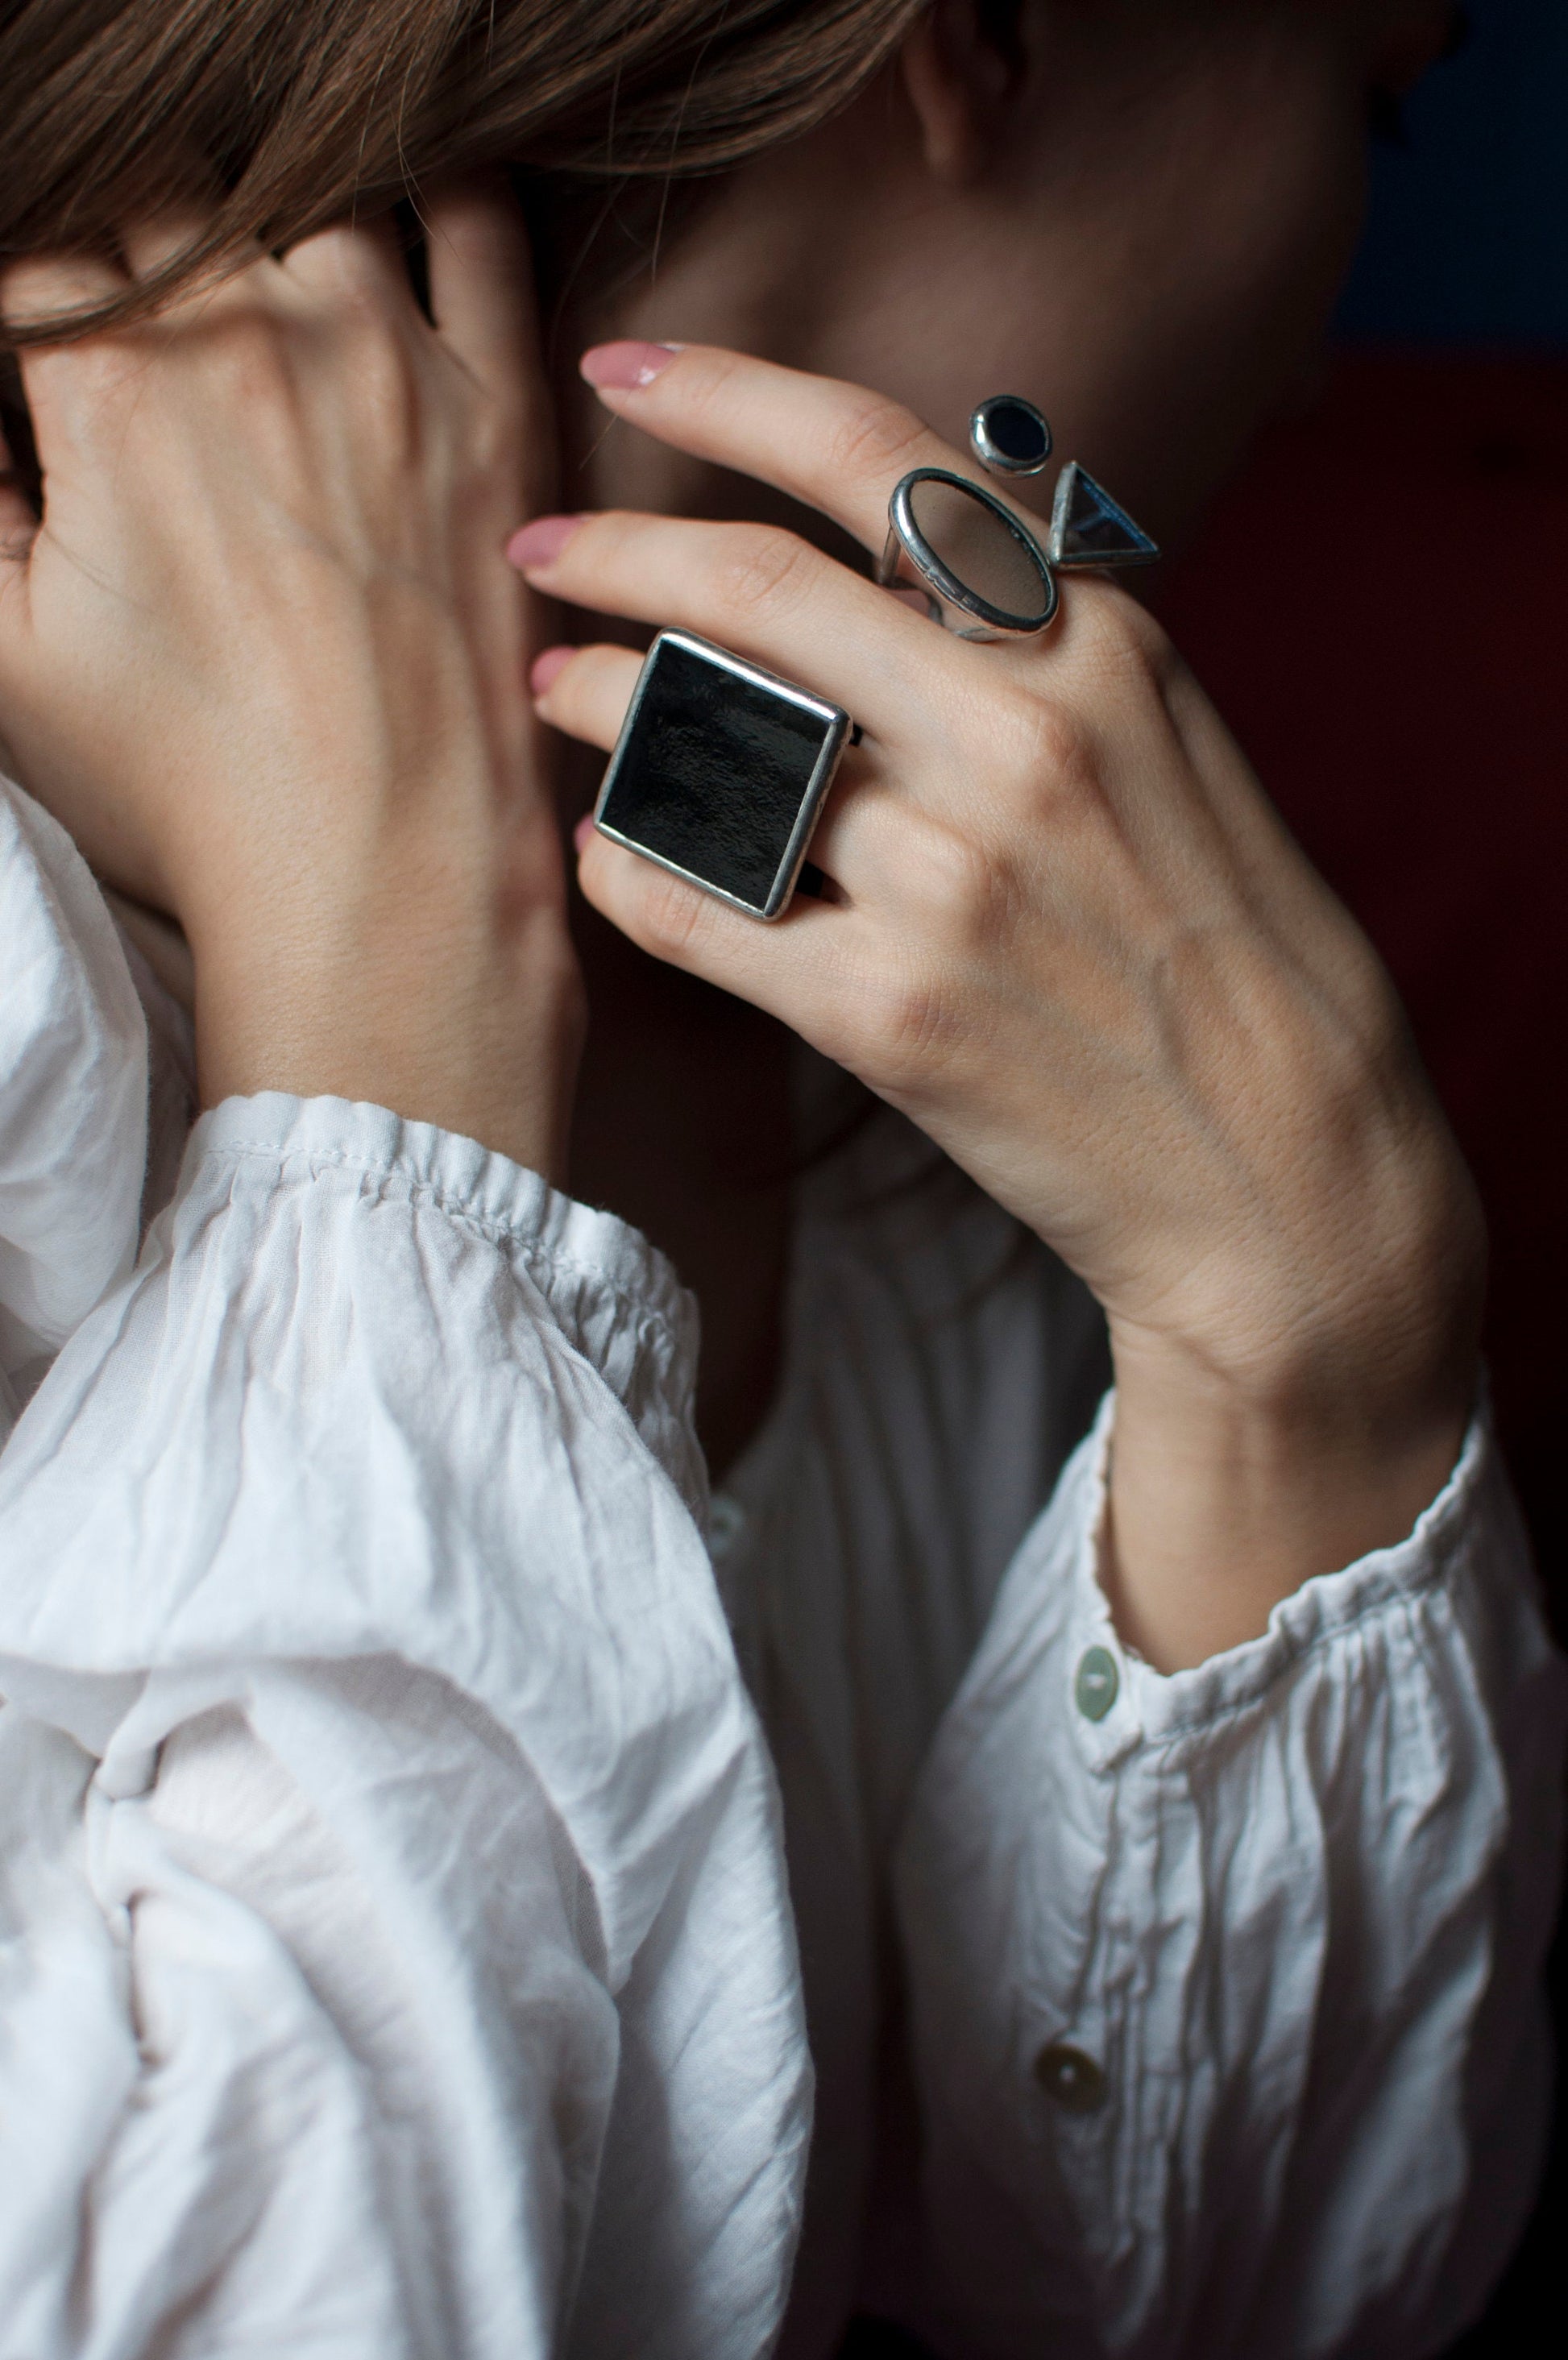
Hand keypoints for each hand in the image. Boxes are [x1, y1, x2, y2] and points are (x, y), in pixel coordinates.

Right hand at [0, 194, 580, 1175]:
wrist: (380, 874)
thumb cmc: (187, 788)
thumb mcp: (1, 650)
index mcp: (113, 389)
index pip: (34, 251)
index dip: (27, 288)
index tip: (42, 342)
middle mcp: (253, 340)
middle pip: (163, 202)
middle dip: (132, 236)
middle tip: (145, 312)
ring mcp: (390, 363)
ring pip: (309, 186)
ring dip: (262, 201)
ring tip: (250, 247)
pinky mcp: (498, 411)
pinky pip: (485, 235)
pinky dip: (447, 187)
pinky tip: (411, 190)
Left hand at [517, 343, 1483, 1665]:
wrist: (1279, 1164)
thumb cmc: (1221, 949)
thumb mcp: (1171, 747)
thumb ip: (1037, 648)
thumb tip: (881, 564)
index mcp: (1096, 651)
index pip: (885, 465)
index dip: (729, 393)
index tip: (621, 364)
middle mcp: (1017, 740)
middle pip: (755, 592)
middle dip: (614, 550)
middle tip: (536, 547)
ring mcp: (946, 880)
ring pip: (704, 748)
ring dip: (599, 706)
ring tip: (553, 692)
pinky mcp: (886, 1013)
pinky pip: (691, 907)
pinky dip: (623, 868)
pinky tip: (602, 851)